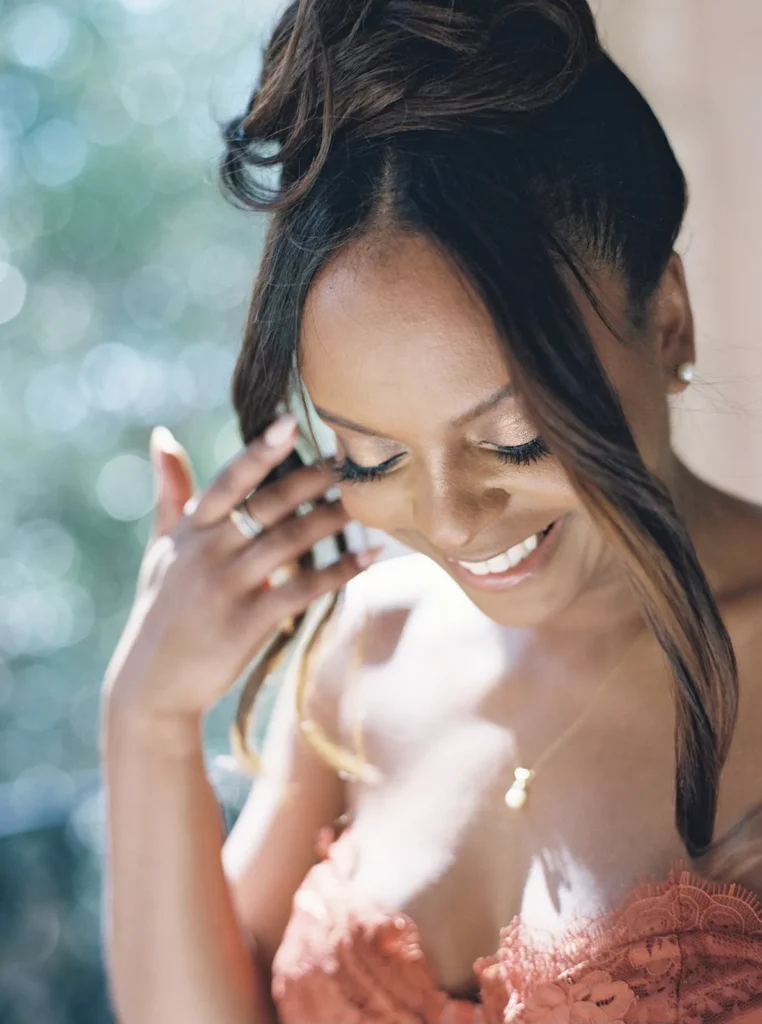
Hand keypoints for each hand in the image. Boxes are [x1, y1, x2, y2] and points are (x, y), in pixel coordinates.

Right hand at [101, 413, 379, 731]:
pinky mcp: (248, 622)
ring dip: (334, 518)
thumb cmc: (162, 610)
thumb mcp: (161, 550)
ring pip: (291, 541)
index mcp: (191, 530)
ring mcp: (228, 587)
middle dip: (313, 478)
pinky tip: (371, 556)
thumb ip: (171, 494)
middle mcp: (208, 552)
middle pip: (269, 505)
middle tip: (352, 455)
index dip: (259, 452)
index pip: (229, 481)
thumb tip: (163, 436)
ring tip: (370, 500)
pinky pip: (303, 589)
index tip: (291, 423)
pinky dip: (340, 571)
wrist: (152, 684)